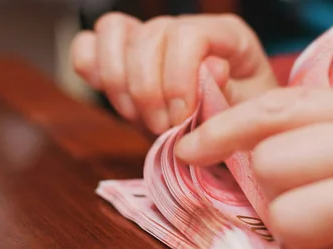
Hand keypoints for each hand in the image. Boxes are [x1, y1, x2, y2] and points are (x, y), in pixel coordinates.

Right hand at [70, 12, 277, 133]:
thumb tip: (213, 68)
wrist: (220, 136)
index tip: (179, 120)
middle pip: (148, 35)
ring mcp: (148, 36)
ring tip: (139, 118)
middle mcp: (184, 26)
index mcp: (226, 35)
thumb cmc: (236, 125)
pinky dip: (92, 70)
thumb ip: (229, 95)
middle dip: (148, 92)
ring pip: (112, 31)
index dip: (177, 80)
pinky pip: (87, 45)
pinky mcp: (120, 53)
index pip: (188, 35)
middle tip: (160, 129)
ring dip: (119, 84)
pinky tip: (118, 100)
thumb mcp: (244, 117)